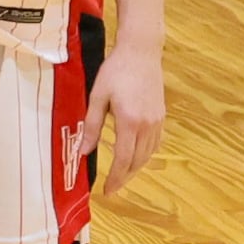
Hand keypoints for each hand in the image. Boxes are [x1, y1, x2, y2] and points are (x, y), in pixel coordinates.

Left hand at [82, 37, 165, 192]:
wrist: (141, 52)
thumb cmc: (115, 71)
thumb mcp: (97, 97)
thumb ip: (91, 126)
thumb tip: (82, 151)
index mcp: (129, 121)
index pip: (124, 159)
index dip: (116, 177)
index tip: (107, 190)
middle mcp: (147, 125)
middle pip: (138, 160)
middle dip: (125, 177)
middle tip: (113, 188)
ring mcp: (157, 121)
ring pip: (149, 154)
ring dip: (136, 167)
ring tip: (121, 175)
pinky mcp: (161, 116)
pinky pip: (155, 143)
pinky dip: (145, 154)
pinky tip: (135, 157)